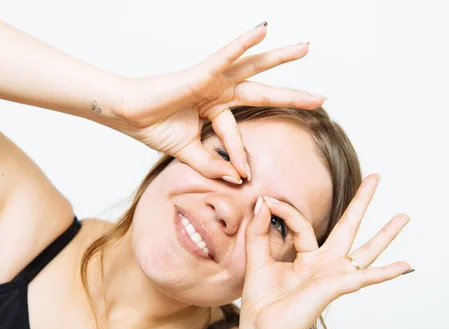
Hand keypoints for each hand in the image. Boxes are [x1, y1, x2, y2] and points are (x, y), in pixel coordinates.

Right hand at [111, 23, 324, 182]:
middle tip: (320, 99)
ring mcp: (212, 80)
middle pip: (262, 92)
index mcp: (215, 110)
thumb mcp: (189, 152)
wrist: (128, 116)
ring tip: (305, 49)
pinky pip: (226, 55)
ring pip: (252, 67)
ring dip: (279, 58)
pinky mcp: (201, 72)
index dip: (239, 156)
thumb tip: (236, 178)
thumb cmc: (153, 127)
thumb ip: (212, 164)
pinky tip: (264, 30)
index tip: (243, 176)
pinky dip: (244, 43)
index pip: (237, 135)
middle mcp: (218, 92)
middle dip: (291, 96)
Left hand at [238, 174, 412, 328]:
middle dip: (362, 202)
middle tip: (376, 177)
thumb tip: (264, 201)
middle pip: (348, 227)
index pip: (302, 224)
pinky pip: (364, 277)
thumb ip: (259, 231)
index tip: (266, 200)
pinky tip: (407, 266)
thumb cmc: (261, 302)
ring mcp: (333, 275)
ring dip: (385, 233)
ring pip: (365, 250)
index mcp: (306, 258)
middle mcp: (324, 264)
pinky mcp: (336, 286)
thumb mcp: (257, 259)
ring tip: (404, 216)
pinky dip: (386, 272)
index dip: (284, 210)